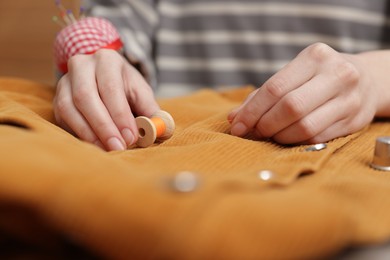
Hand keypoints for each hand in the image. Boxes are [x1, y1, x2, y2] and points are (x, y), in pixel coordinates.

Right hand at [53, 49, 158, 150]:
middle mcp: (82, 66)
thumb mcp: (140, 91)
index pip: (110, 87)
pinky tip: (94, 146)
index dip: (120, 114)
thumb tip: (161, 129)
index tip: (131, 137)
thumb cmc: (125, 85)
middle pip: (86, 97)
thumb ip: (150, 109)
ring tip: (107, 150)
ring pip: (69, 108)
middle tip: (118, 147)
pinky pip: (63, 118)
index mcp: (106, 59)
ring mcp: (65, 81)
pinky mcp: (57, 98)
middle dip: (103, 126)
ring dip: (89, 133)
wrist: (102, 73)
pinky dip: (78, 134)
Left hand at [228, 43, 378, 143]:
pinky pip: (317, 138)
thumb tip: (233, 118)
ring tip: (271, 134)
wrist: (366, 79)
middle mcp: (336, 74)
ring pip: (304, 127)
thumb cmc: (317, 77)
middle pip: (290, 108)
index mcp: (315, 57)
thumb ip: (261, 95)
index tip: (237, 125)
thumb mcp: (292, 75)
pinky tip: (287, 137)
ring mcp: (349, 98)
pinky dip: (295, 141)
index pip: (275, 88)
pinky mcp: (355, 120)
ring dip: (279, 136)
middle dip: (265, 124)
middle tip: (254, 132)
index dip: (252, 111)